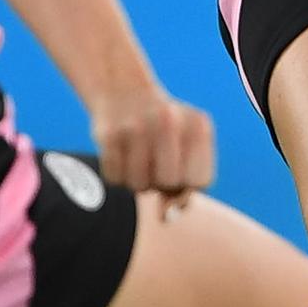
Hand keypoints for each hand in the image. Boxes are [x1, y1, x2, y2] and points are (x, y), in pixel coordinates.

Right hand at [84, 78, 212, 212]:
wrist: (124, 90)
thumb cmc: (164, 131)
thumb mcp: (187, 147)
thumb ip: (187, 184)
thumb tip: (166, 216)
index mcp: (197, 123)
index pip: (199, 181)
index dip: (187, 183)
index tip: (179, 168)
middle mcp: (168, 120)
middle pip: (168, 183)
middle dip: (161, 181)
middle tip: (155, 163)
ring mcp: (136, 126)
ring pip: (139, 186)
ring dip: (138, 180)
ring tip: (138, 158)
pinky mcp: (108, 134)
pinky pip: (115, 180)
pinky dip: (118, 174)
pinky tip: (120, 153)